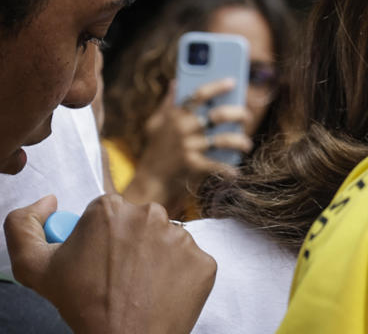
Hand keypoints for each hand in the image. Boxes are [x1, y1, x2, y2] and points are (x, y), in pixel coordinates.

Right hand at [5, 193, 215, 333]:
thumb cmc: (82, 305)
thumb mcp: (33, 268)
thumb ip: (23, 226)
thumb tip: (49, 202)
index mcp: (110, 209)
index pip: (104, 214)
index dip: (96, 238)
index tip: (93, 261)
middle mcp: (150, 214)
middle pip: (136, 223)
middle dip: (126, 245)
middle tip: (113, 277)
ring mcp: (182, 237)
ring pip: (164, 241)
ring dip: (152, 259)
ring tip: (135, 288)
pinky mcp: (204, 260)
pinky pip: (188, 262)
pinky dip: (176, 277)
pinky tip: (158, 293)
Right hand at [126, 80, 250, 211]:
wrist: (149, 182)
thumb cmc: (156, 150)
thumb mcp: (156, 124)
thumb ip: (167, 104)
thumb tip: (176, 82)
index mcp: (175, 116)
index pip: (198, 95)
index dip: (217, 86)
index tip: (233, 81)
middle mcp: (182, 128)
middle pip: (218, 115)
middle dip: (238, 114)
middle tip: (247, 116)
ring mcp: (188, 147)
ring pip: (223, 139)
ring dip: (240, 141)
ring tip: (247, 144)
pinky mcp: (191, 165)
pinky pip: (217, 165)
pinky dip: (229, 169)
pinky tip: (237, 171)